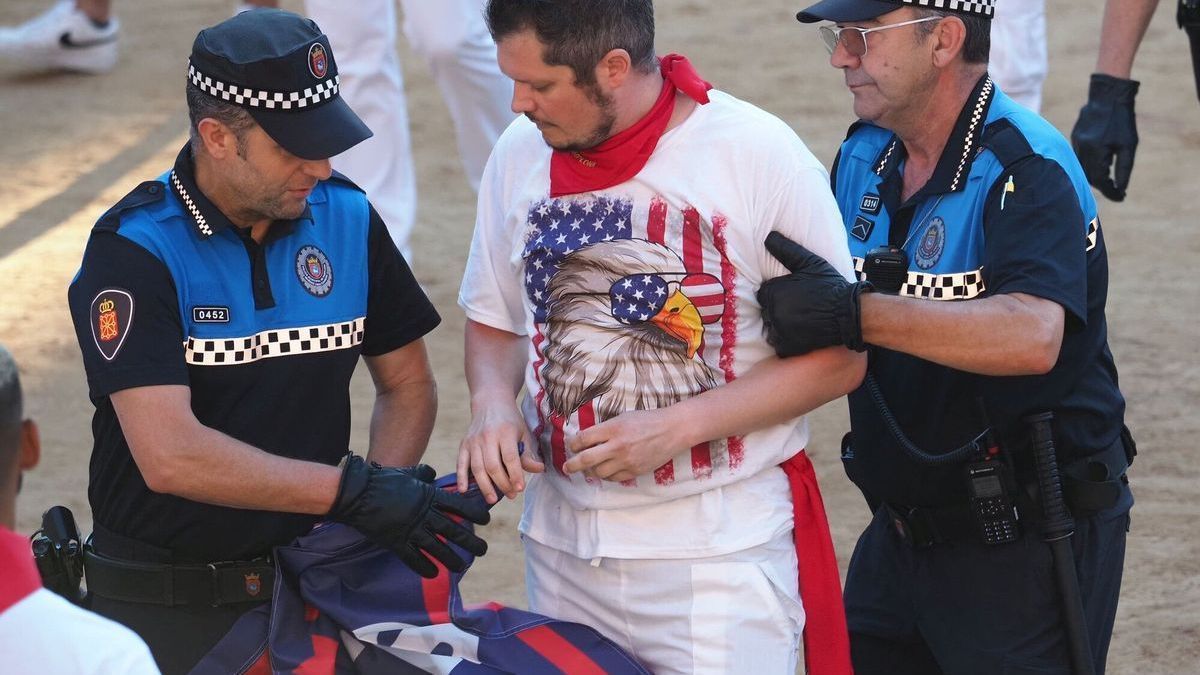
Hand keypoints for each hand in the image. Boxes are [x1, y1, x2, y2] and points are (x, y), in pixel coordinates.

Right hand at [329, 455, 489, 577]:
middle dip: (470, 541)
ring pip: (437, 548)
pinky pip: (413, 558)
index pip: (458, 505)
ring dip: (451, 558)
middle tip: (483, 549)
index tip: (486, 520)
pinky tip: (433, 574)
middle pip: (452, 530)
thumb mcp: (408, 473)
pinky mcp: (396, 542)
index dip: (474, 513)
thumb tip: (432, 473)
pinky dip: (424, 567)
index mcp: (428, 496)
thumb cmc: (383, 480)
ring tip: (462, 566)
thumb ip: (423, 474)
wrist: (358, 493)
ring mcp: (410, 530)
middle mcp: (423, 514)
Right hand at [457, 402, 542, 503]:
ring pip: (477, 468)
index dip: (515, 475)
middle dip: (502, 484)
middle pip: (492, 466)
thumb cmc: (510, 421)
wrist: (491, 403)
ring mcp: (473, 441)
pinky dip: (461, 478)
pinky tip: (464, 490)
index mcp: (505, 432)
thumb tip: (539, 470)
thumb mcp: (523, 433)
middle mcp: (487, 436)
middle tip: (511, 495)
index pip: (510, 458)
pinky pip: (461, 463)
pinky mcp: (464, 444)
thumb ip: (528, 453)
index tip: (520, 488)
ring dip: (485, 486)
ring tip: (493, 500)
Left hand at [563, 408, 687, 481]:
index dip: (573, 444)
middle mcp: (617, 446)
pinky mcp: (635, 471)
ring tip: (589, 469)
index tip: (572, 446)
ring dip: (591, 471)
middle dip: (572, 465)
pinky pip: (614, 479)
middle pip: (586, 459)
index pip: (583, 439)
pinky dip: (607, 476)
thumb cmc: (647, 420)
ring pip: (599, 472)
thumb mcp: (623, 417)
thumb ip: (605, 429)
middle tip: (567, 467)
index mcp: (613, 428)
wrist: (672, 430)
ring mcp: (627, 460)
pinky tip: (607, 471)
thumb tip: (587, 440)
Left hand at [757, 232, 869, 356]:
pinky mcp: (787, 346)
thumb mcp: (810, 263)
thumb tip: (769, 236)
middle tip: (798, 307)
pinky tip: (799, 333)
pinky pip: (778, 344)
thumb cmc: (830, 286)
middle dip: (778, 308)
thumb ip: (787, 250)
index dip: (776, 293)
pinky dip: (785, 341)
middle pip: (766, 310)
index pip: (763, 293)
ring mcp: (779, 330)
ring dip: (780, 325)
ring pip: (770, 327)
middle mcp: (773, 311)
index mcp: (774, 292)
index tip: (791, 295)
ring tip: (799, 320)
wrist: (849, 313)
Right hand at [1071, 73, 1138, 201]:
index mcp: (1096, 151)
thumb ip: (1124, 169)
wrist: (1108, 96)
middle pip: (1090, 177)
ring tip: (1108, 179)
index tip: (1121, 197)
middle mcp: (1082, 150)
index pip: (1101, 180)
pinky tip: (1099, 165)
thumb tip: (1121, 188)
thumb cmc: (1122, 120)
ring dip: (1094, 177)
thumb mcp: (1128, 145)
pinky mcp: (1074, 138)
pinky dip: (1088, 165)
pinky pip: (1079, 158)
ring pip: (1082, 169)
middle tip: (1117, 190)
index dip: (1111, 191)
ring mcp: (1076, 144)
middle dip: (1103, 186)